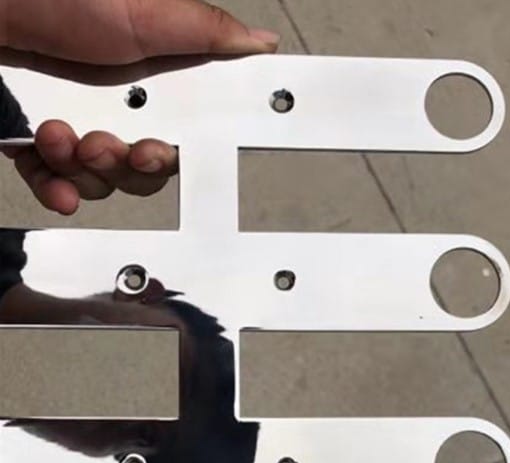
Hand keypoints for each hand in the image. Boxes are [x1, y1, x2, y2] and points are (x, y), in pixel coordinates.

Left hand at [0, 0, 279, 213]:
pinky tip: (57, 185)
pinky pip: (58, 184)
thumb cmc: (58, 0)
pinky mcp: (39, 144)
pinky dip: (58, 189)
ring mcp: (78, 128)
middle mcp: (118, 109)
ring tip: (59, 138)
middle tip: (104, 145)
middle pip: (143, 169)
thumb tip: (261, 44)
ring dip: (86, 172)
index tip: (157, 153)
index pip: (180, 137)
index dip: (174, 156)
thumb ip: (204, 33)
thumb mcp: (143, 9)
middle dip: (127, 167)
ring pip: (102, 181)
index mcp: (149, 83)